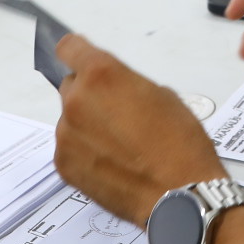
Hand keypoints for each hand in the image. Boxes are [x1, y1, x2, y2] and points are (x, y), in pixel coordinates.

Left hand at [54, 34, 225, 224]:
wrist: (179, 195)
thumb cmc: (180, 143)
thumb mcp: (162, 96)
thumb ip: (127, 86)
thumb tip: (115, 94)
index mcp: (101, 76)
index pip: (69, 48)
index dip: (77, 53)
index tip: (83, 59)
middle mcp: (76, 101)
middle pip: (71, 87)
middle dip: (89, 95)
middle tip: (116, 114)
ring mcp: (66, 136)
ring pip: (71, 120)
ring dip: (87, 126)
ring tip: (120, 147)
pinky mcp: (64, 165)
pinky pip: (70, 148)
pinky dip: (85, 152)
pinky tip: (112, 165)